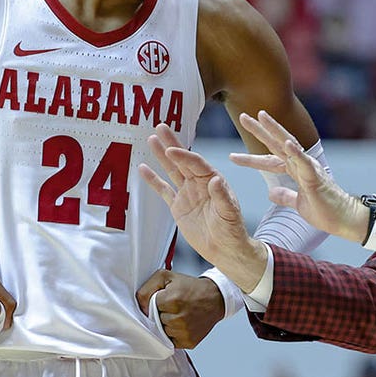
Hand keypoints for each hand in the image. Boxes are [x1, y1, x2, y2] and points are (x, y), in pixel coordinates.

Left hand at [135, 270, 224, 348]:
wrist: (215, 298)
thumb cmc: (190, 287)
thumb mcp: (167, 277)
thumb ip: (147, 288)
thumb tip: (141, 307)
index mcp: (172, 299)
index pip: (149, 307)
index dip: (155, 303)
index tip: (164, 299)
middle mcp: (179, 318)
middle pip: (155, 321)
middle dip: (161, 314)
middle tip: (173, 307)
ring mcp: (184, 332)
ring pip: (163, 332)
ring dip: (167, 325)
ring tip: (179, 315)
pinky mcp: (189, 342)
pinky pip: (171, 342)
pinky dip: (174, 335)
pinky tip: (183, 324)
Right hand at [140, 124, 267, 291]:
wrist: (225, 250)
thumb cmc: (232, 230)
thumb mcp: (230, 214)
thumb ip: (222, 197)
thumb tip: (216, 179)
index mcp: (213, 181)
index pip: (196, 164)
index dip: (184, 156)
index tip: (172, 150)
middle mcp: (199, 183)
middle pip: (183, 160)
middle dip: (172, 144)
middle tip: (161, 126)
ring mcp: (187, 193)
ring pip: (172, 170)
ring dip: (161, 155)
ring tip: (151, 139)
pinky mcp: (178, 206)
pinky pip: (164, 190)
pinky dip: (153, 180)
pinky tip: (143, 168)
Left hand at [232, 111, 369, 242]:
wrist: (344, 219)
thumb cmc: (325, 210)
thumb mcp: (298, 204)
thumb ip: (285, 195)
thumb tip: (271, 192)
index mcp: (295, 171)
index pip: (269, 160)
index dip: (251, 158)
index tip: (232, 156)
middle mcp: (300, 165)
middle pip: (276, 144)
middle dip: (260, 130)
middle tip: (243, 116)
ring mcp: (308, 168)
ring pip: (288, 144)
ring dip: (275, 130)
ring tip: (262, 116)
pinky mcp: (315, 177)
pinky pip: (304, 162)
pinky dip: (295, 151)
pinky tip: (285, 141)